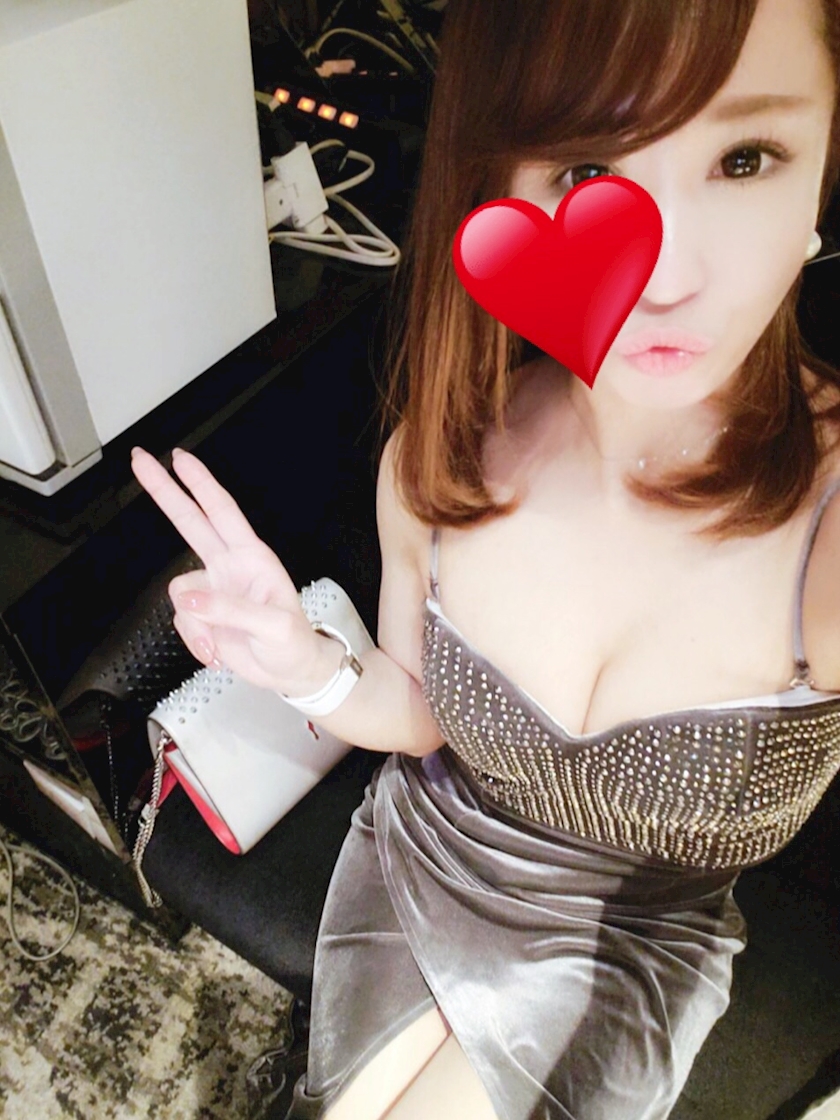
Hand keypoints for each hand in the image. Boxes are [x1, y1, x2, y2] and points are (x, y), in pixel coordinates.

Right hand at [130, 447, 323, 693]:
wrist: (289, 672)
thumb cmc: (293, 642)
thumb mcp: (273, 626)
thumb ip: (232, 610)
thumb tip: (192, 600)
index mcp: (253, 557)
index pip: (222, 512)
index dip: (200, 484)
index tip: (179, 459)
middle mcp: (229, 567)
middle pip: (189, 521)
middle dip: (164, 491)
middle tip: (141, 461)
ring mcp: (213, 590)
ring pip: (180, 592)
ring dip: (195, 624)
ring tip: (219, 645)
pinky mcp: (202, 615)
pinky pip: (181, 621)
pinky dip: (195, 641)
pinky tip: (216, 652)